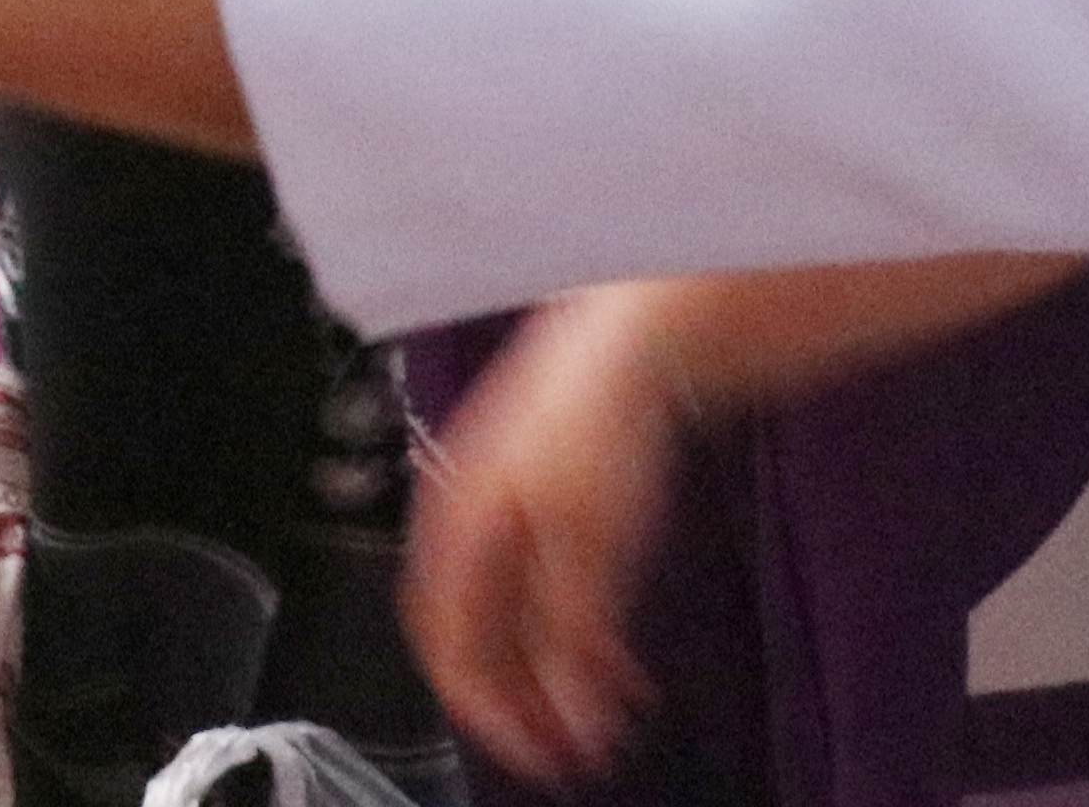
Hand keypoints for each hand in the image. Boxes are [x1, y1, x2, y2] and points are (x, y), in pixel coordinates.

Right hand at [403, 291, 683, 785]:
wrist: (644, 337)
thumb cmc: (599, 421)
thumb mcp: (587, 547)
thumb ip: (571, 637)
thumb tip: (569, 719)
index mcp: (456, 525)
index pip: (443, 638)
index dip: (480, 705)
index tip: (527, 752)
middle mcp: (470, 515)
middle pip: (478, 633)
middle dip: (519, 699)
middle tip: (564, 750)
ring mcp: (510, 502)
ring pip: (518, 614)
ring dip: (554, 674)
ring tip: (600, 718)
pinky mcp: (551, 494)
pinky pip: (548, 585)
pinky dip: (577, 633)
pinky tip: (617, 663)